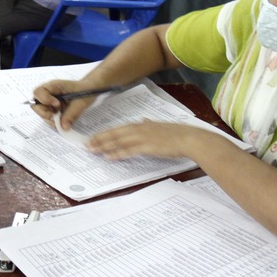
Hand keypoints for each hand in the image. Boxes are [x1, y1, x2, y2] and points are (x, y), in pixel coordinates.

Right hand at [31, 78, 105, 128]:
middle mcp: (49, 93)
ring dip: (49, 119)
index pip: (39, 92)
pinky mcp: (53, 109)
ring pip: (41, 112)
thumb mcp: (81, 102)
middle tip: (55, 117)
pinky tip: (63, 121)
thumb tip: (63, 127)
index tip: (57, 105)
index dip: (45, 100)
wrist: (91, 90)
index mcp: (54, 86)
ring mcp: (50, 102)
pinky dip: (54, 121)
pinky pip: (48, 117)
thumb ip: (72, 114)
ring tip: (62, 120)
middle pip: (36, 104)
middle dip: (44, 113)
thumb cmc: (87, 90)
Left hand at [86, 121, 211, 161]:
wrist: (190, 138)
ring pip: (119, 141)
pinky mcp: (148, 146)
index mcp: (143, 124)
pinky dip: (117, 153)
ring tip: (93, 150)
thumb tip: (144, 120)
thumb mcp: (161, 125)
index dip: (106, 133)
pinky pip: (128, 150)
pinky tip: (109, 156)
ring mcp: (143, 137)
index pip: (119, 128)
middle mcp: (140, 129)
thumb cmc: (178, 134)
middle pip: (115, 133)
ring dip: (104, 146)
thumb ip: (150, 124)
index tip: (95, 137)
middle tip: (87, 144)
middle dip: (100, 139)